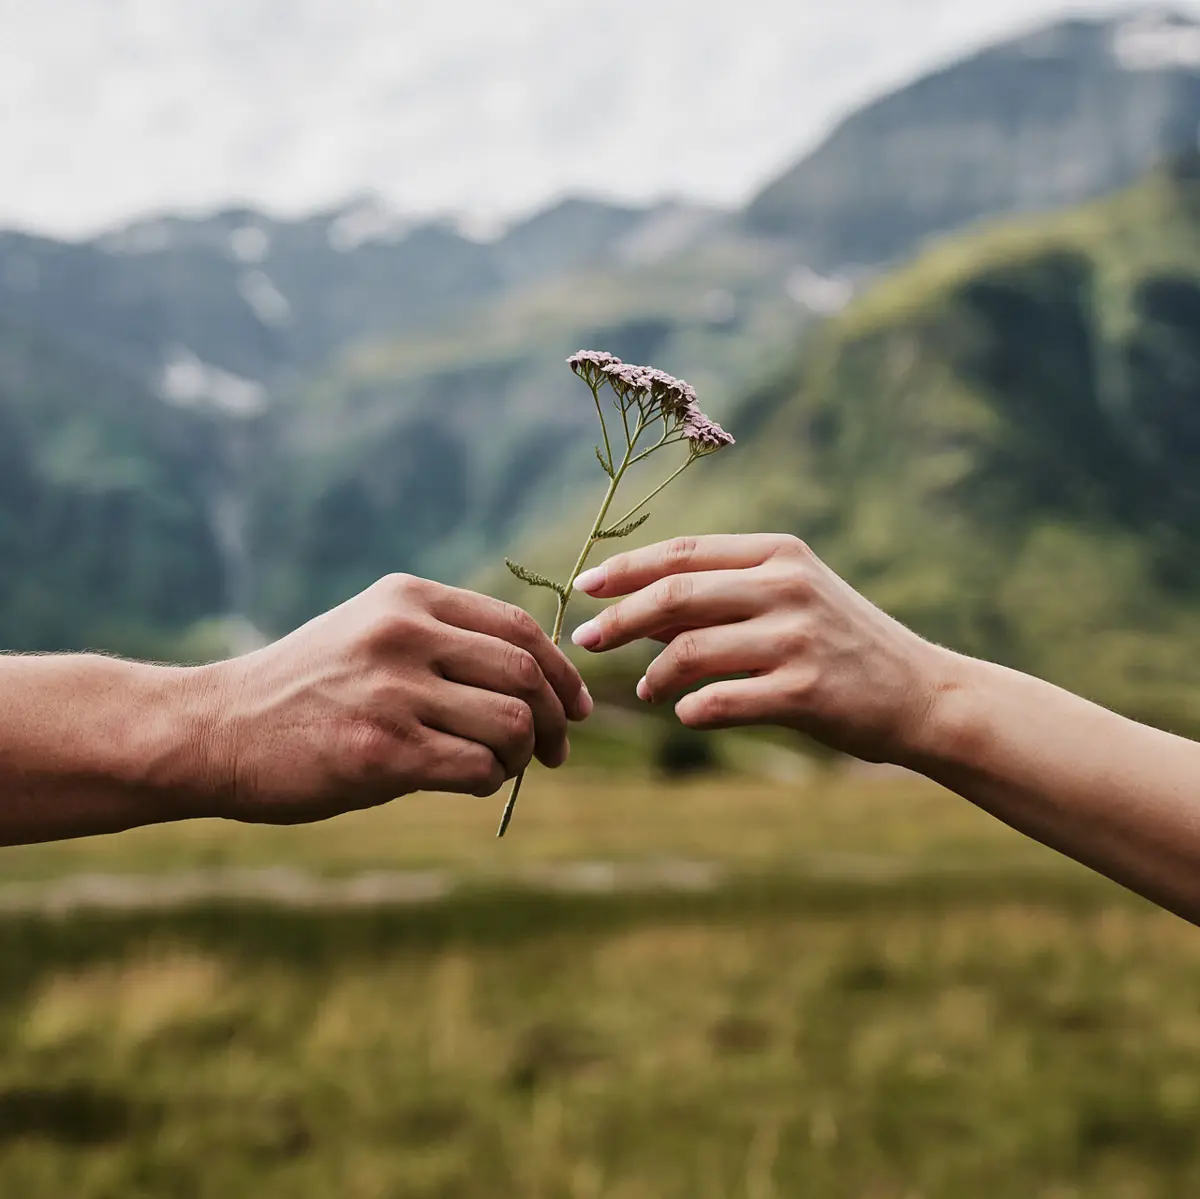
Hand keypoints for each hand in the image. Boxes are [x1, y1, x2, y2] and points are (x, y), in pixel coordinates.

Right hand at [197, 574, 591, 823]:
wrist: (214, 731)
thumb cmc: (302, 690)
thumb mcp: (369, 635)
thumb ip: (442, 642)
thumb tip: (534, 680)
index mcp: (408, 599)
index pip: (519, 627)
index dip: (562, 671)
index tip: (576, 707)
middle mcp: (405, 634)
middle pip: (526, 673)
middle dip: (557, 718)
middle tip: (555, 751)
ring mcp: (395, 691)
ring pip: (512, 723)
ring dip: (521, 755)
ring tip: (499, 768)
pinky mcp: (384, 751)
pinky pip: (479, 767)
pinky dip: (490, 781)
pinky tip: (467, 782)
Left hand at [570, 534, 946, 763]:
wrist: (924, 694)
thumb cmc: (844, 646)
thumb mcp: (791, 600)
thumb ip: (722, 598)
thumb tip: (640, 610)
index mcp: (779, 553)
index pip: (683, 553)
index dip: (625, 569)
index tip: (584, 587)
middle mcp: (787, 586)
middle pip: (675, 594)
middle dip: (619, 618)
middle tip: (586, 640)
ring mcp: (797, 638)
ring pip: (689, 650)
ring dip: (654, 673)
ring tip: (646, 689)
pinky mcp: (805, 692)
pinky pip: (719, 702)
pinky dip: (690, 709)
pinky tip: (686, 712)